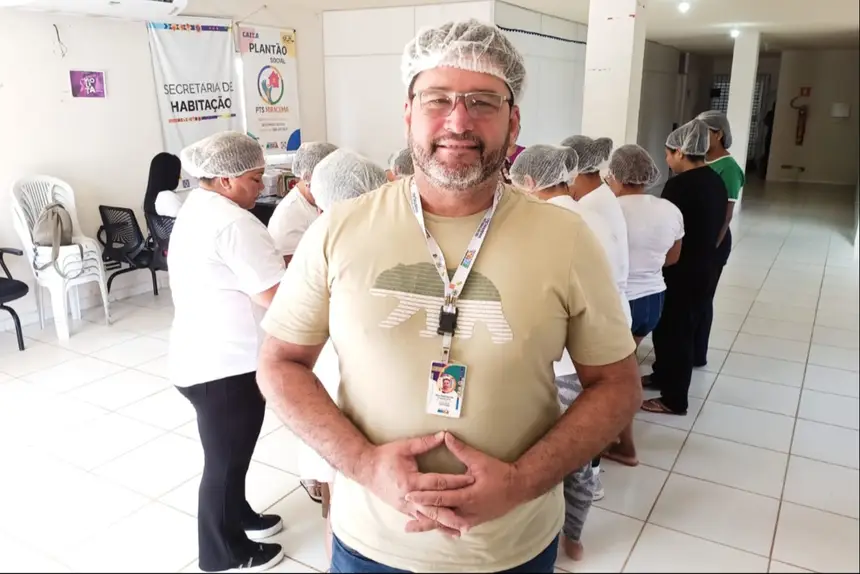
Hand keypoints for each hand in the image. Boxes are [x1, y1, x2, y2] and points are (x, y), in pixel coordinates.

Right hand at [356, 431, 474, 535]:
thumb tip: (444, 435)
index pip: (438, 482)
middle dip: (452, 513)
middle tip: (469, 520)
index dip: (455, 481)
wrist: (365, 469)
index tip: (471, 480)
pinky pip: (420, 520)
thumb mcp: (404, 447)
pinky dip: (433, 525)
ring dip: (444, 524)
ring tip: (461, 531)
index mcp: (411, 480)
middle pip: (435, 507)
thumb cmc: (385, 456)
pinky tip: (445, 531)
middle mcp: (409, 497)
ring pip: (428, 518)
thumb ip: (425, 443)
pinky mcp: (403, 510)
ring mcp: (405, 506)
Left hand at [404, 432, 523, 534]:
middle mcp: (467, 511)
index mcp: (467, 496)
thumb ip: (460, 450)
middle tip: (404, 510)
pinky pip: (453, 526)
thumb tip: (445, 436)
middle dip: (421, 513)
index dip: (423, 497)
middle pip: (439, 515)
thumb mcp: (480, 460)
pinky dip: (440, 527)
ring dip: (427, 525)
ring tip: (409, 526)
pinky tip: (430, 529)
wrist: (517, 489)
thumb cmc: (499, 473)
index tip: (408, 494)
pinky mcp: (473, 522)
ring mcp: (470, 519)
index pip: (440, 498)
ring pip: (444, 524)